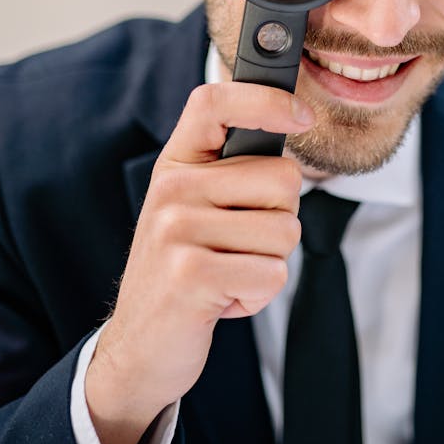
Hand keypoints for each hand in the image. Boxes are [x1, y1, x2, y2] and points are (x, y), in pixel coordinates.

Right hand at [85, 82, 312, 443]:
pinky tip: (223, 298)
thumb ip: (234, 170)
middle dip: (281, 219)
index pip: (215, 102)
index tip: (302, 116)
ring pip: (285, 229)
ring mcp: (177, 229)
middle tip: (238, 246)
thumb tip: (294, 122)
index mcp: (177, 164)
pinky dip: (260, 294)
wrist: (141, 344)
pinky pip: (272, 272)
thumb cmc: (186, 269)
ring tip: (228, 272)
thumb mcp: (196, 208)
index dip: (265, 99)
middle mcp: (172, 188)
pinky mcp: (190, 274)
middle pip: (283, 178)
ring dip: (270, 262)